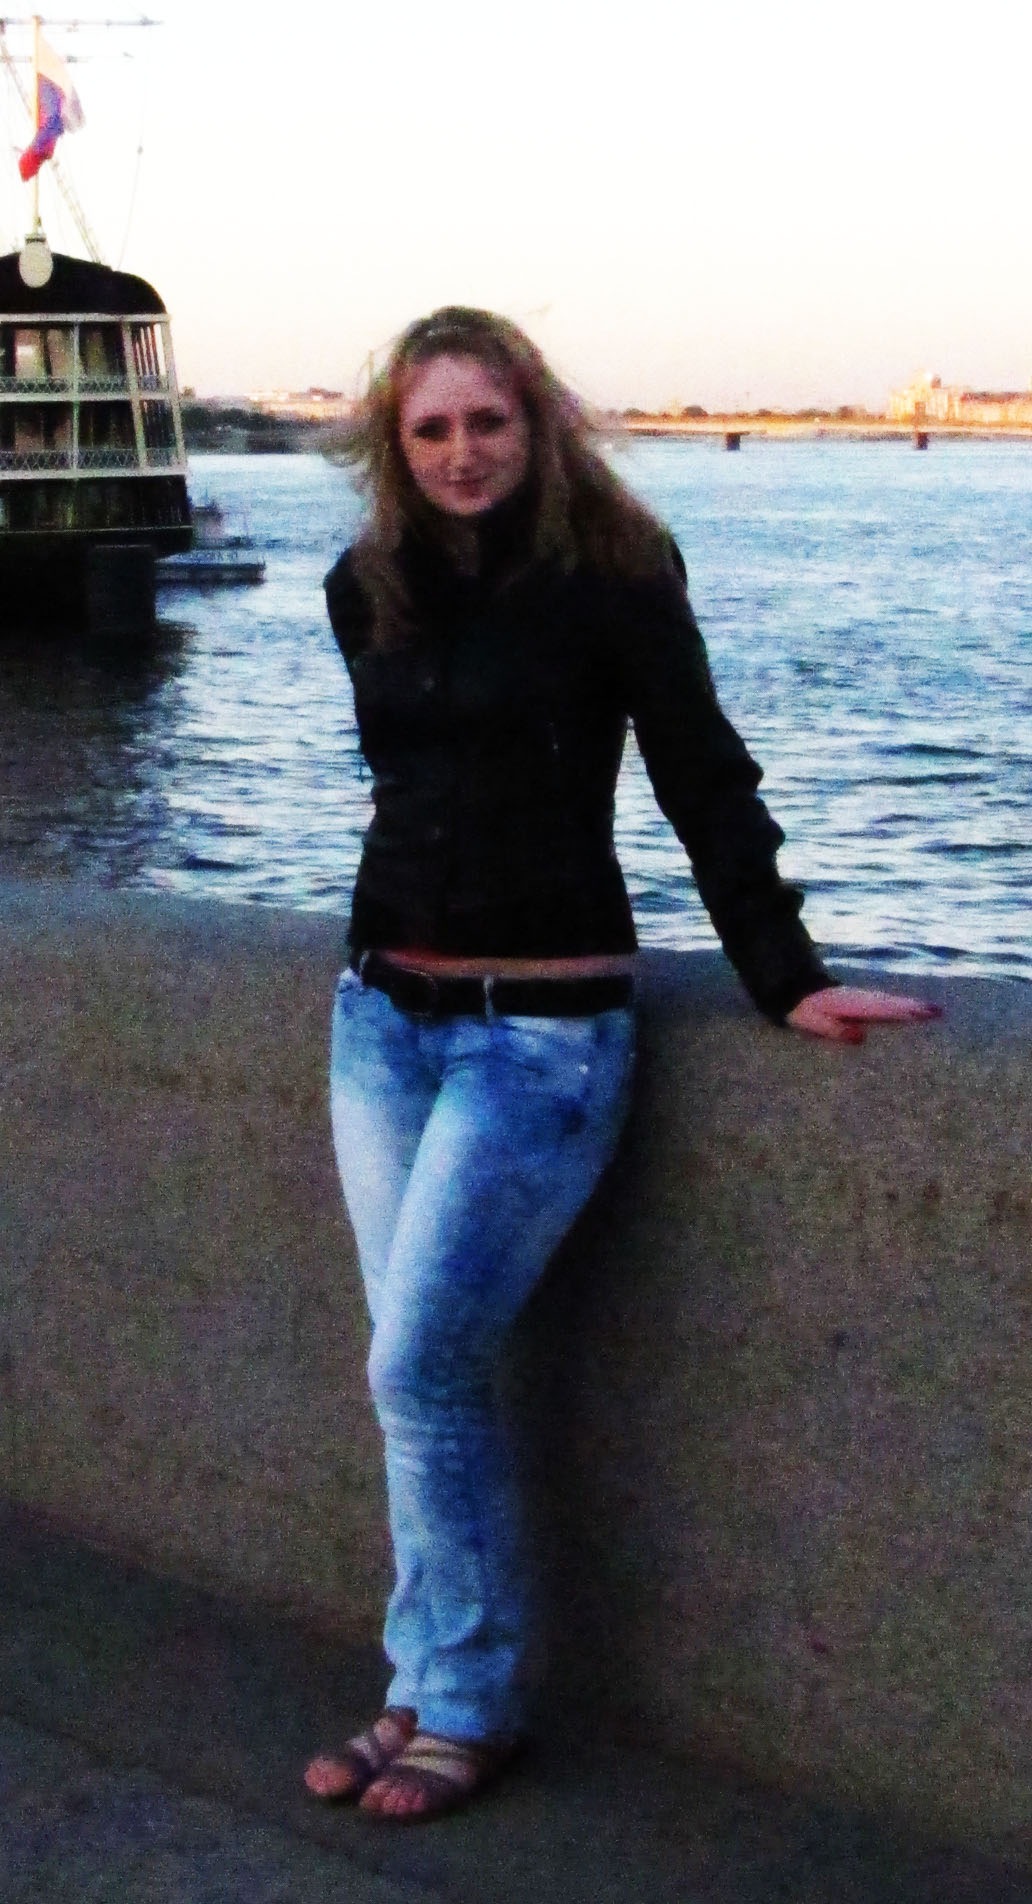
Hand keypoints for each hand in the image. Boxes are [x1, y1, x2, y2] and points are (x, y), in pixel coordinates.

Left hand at [786, 985, 941, 1045]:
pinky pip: (888, 1008)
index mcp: (856, 1005)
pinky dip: (903, 1010)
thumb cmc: (806, 1011)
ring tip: (936, 1012)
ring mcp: (866, 1000)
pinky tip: (913, 1014)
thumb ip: (834, 1029)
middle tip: (941, 1013)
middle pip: (896, 1004)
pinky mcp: (865, 1005)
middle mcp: (865, 1000)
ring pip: (894, 1004)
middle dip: (917, 1008)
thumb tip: (860, 1038)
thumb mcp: (814, 1021)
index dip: (904, 1012)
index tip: (924, 1012)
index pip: (885, 1009)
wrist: (799, 993)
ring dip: (914, 1007)